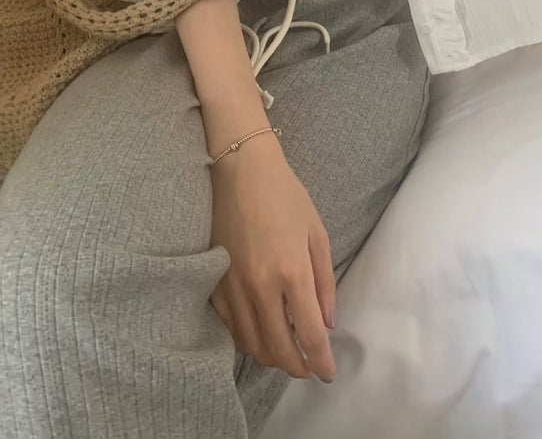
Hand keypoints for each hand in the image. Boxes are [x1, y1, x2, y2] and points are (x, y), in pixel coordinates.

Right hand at [209, 137, 336, 382]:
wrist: (239, 168)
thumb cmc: (284, 195)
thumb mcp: (316, 233)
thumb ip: (324, 282)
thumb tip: (326, 323)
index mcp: (291, 271)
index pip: (309, 334)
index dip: (321, 361)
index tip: (328, 373)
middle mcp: (260, 286)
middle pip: (279, 349)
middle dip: (297, 368)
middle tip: (308, 368)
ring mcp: (232, 286)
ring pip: (251, 344)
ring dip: (272, 357)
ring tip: (286, 353)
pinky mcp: (213, 282)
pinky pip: (230, 327)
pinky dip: (247, 339)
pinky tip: (259, 334)